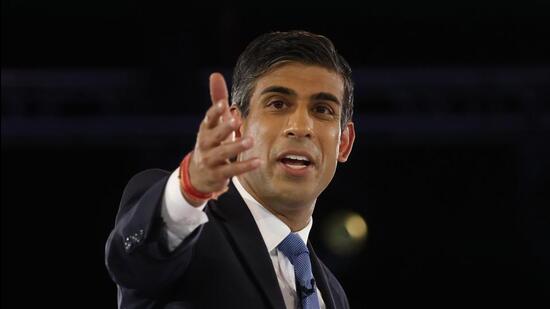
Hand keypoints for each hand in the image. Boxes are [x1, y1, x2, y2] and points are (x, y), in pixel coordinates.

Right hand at [184, 73, 259, 204]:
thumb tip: (215, 74)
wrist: (198, 175)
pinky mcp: (218, 174)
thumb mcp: (214, 122)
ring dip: (235, 147)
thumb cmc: (212, 142)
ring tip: (250, 141)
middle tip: (236, 120)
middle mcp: (206, 144)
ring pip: (222, 153)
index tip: (224, 103)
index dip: (215, 111)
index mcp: (206, 129)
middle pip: (214, 135)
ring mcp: (210, 160)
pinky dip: (244, 166)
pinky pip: (232, 170)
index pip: (209, 119)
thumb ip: (217, 100)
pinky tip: (258, 161)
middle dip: (224, 128)